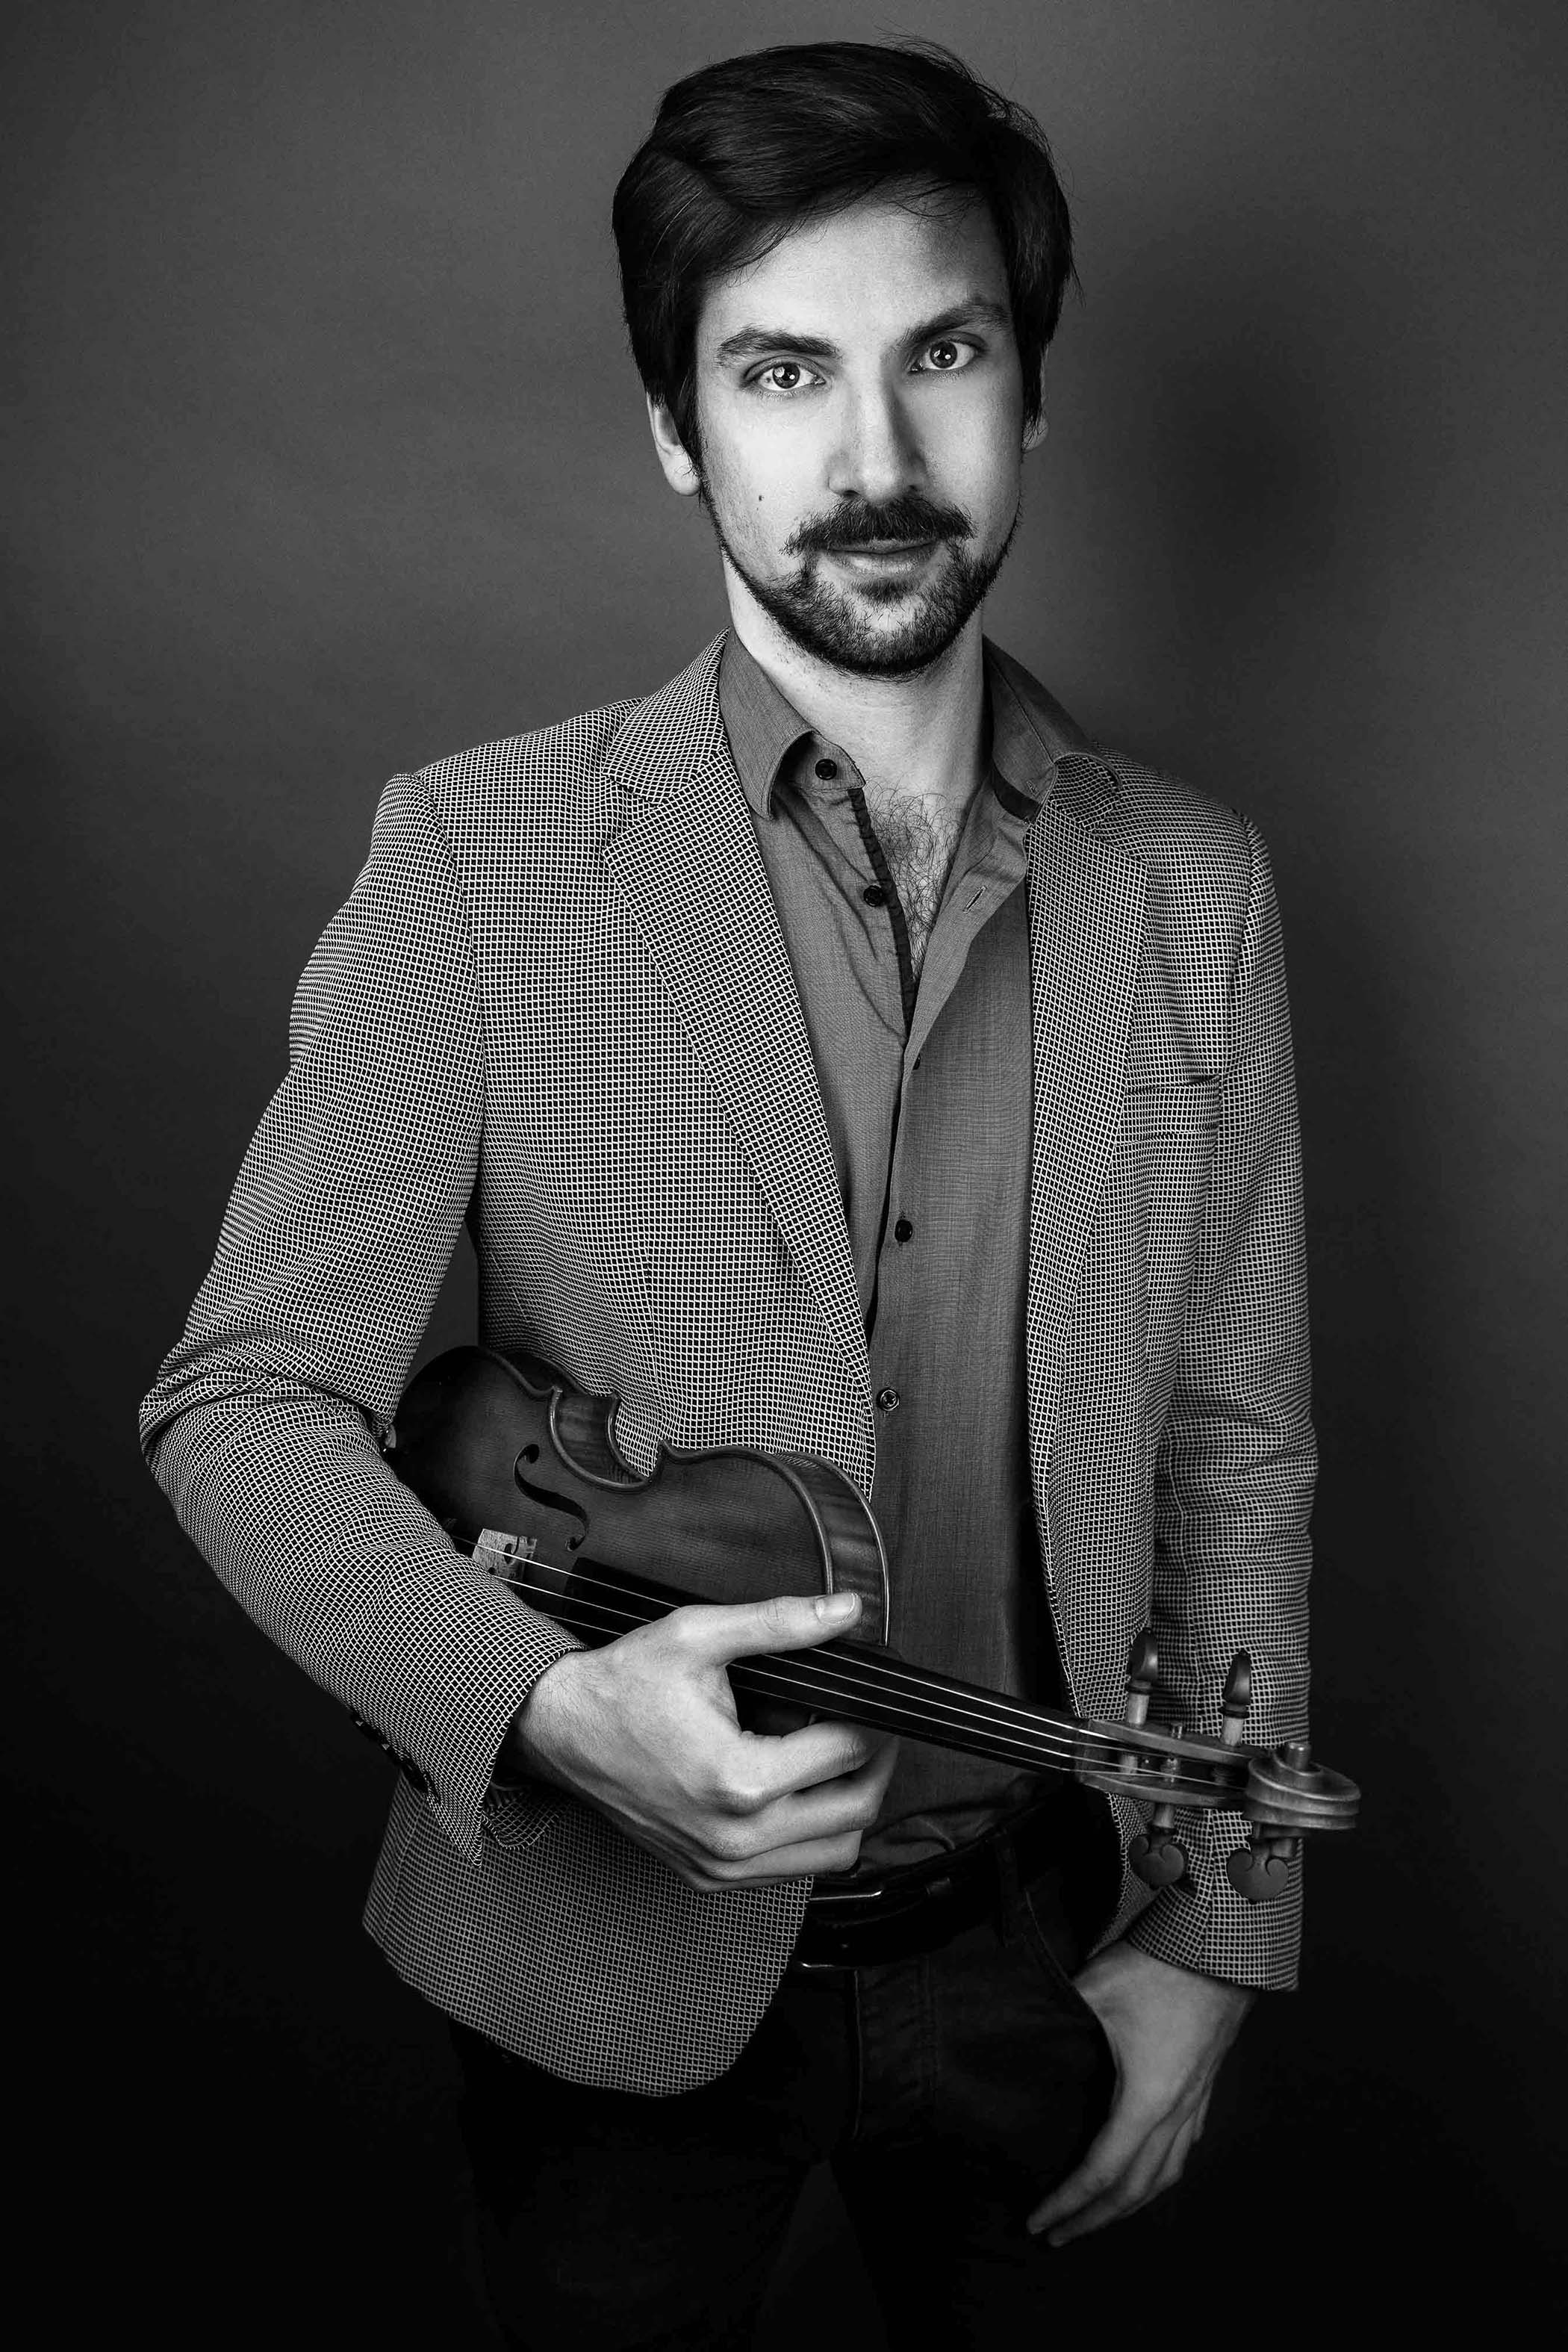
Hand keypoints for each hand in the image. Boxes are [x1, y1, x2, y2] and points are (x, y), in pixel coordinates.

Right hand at [504, 1588, 898, 1890]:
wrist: (558, 1732)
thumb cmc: (622, 1686)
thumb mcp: (698, 1636)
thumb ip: (779, 1623)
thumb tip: (845, 1611)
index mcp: (739, 1779)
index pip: (850, 1753)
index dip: (877, 1716)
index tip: (878, 1694)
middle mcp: (735, 1837)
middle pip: (857, 1812)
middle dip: (878, 1762)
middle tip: (872, 1723)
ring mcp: (722, 1867)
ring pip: (834, 1854)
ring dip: (850, 1804)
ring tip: (835, 1755)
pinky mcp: (710, 1878)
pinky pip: (792, 1870)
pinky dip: (812, 1833)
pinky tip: (796, 1787)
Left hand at [1028, 1942, 1253, 2243]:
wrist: (1221, 1950)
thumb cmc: (1159, 1969)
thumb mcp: (1094, 1990)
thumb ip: (1054, 2017)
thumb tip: (1014, 2032)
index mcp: (1146, 2101)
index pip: (1101, 2172)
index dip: (1068, 2203)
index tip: (1039, 2221)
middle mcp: (1175, 2114)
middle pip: (1134, 2191)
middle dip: (1093, 2220)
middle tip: (1057, 2235)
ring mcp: (1195, 2104)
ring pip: (1164, 2177)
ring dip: (1128, 2206)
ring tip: (1097, 2216)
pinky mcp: (1204, 2089)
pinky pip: (1182, 2152)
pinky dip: (1156, 2177)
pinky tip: (1143, 2174)